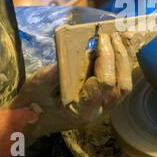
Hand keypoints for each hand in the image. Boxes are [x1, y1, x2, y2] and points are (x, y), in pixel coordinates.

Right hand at [10, 29, 145, 144]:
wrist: (32, 121)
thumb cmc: (34, 103)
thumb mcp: (37, 86)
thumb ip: (53, 72)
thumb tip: (70, 52)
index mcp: (82, 110)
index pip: (105, 83)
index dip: (106, 58)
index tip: (101, 38)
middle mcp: (98, 112)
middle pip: (122, 85)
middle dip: (120, 57)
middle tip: (113, 35)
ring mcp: (104, 108)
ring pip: (125, 86)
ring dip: (123, 61)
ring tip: (117, 40)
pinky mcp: (105, 102)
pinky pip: (120, 84)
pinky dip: (121, 66)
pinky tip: (116, 50)